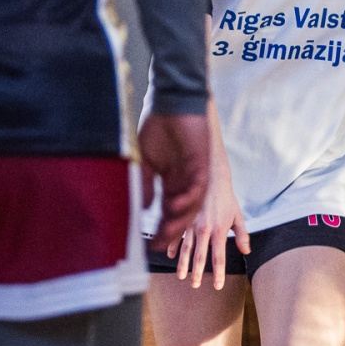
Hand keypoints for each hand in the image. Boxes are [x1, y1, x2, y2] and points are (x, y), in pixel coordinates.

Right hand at [139, 112, 208, 253]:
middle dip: (172, 230)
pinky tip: (175, 206)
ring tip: (169, 232)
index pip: (169, 211)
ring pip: (192, 205)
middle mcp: (185, 181)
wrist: (171, 101)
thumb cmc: (158, 127)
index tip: (152, 243)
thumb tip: (142, 208)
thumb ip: (145, 185)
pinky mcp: (202, 163)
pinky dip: (188, 198)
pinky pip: (198, 186)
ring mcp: (195, 173)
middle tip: (161, 244)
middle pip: (183, 214)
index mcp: (172, 181)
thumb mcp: (146, 161)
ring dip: (181, 219)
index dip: (162, 227)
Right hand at [173, 145, 247, 289]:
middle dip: (198, 273)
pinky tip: (170, 256)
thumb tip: (246, 252)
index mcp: (220, 231)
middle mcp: (204, 230)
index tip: (218, 286)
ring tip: (181, 277)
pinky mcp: (183, 218)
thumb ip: (242, 235)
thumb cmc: (226, 198)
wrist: (210, 177)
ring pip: (186, 248)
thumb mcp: (238, 215)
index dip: (219, 273)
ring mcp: (191, 224)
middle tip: (195, 286)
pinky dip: (172, 246)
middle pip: (200, 256)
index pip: (219, 257)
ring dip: (183, 264)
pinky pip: (176, 235)